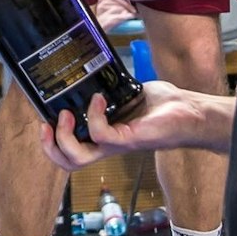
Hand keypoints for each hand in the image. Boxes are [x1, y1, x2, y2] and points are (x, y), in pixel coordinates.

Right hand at [37, 86, 207, 169]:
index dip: (52, 143)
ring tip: (68, 114)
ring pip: (78, 157)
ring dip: (65, 137)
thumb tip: (92, 73)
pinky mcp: (129, 139)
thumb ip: (108, 89)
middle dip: (51, 146)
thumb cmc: (163, 106)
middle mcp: (107, 145)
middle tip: (48, 124)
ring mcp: (117, 144)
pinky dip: (94, 115)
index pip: (71, 151)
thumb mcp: (127, 94)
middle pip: (68, 162)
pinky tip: (99, 98)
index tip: (45, 121)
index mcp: (104, 136)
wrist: (190, 112)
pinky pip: (101, 134)